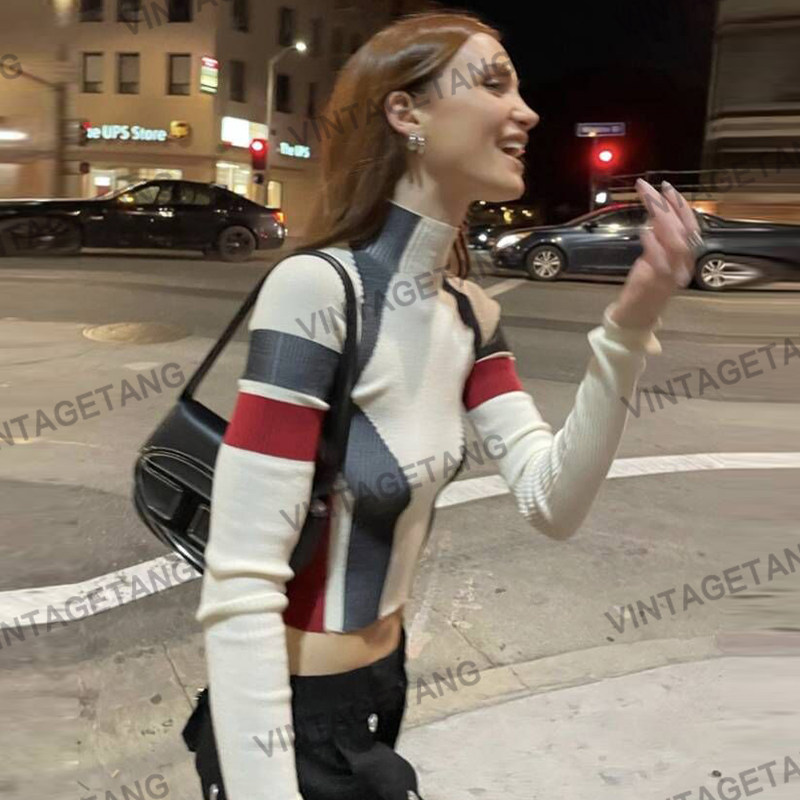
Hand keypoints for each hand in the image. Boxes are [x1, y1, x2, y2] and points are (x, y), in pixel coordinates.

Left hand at [610, 179, 700, 329]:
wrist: (637, 315)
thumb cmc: (646, 286)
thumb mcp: (654, 258)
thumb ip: (659, 239)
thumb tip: (656, 213)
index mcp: (686, 258)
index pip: (690, 226)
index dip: (681, 206)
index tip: (668, 188)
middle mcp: (684, 266)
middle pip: (684, 230)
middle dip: (670, 206)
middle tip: (654, 188)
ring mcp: (672, 275)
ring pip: (677, 243)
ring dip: (663, 219)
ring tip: (649, 202)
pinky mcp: (656, 284)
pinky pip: (659, 261)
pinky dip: (653, 243)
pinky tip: (643, 230)